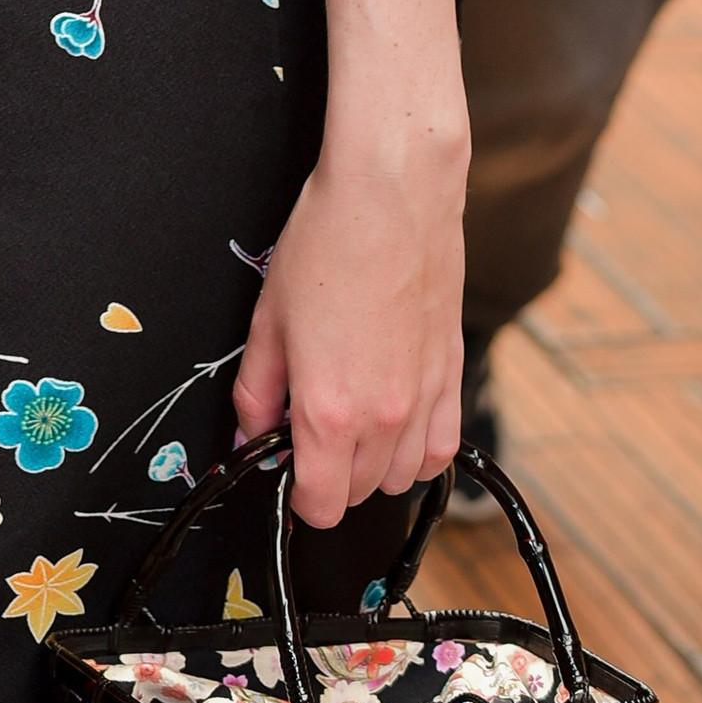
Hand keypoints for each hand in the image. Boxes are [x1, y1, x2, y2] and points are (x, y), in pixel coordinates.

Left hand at [233, 134, 464, 523]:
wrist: (391, 197)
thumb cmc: (327, 245)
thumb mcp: (269, 319)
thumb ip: (256, 393)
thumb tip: (248, 437)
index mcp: (329, 410)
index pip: (319, 505)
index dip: (296, 495)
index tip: (286, 466)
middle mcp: (383, 418)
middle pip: (357, 494)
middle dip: (328, 473)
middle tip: (308, 425)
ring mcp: (424, 401)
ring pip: (399, 477)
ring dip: (372, 463)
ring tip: (350, 414)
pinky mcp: (453, 378)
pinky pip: (440, 449)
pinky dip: (416, 449)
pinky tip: (394, 417)